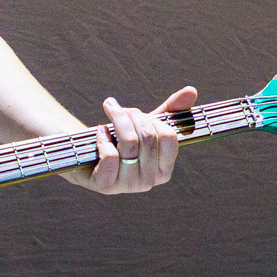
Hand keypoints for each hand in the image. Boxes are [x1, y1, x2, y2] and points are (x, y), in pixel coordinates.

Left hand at [80, 87, 197, 194]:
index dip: (152, 119)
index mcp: (164, 170)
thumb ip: (170, 111)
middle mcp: (149, 182)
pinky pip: (110, 155)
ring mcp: (127, 186)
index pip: (168, 137)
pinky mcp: (106, 185)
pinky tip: (99, 134)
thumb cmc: (118, 140)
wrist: (85, 154)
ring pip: (129, 143)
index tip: (137, 114)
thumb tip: (191, 90)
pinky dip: (102, 137)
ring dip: (117, 121)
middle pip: (148, 137)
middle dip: (131, 116)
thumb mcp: (145, 125)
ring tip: (108, 115)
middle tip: (117, 109)